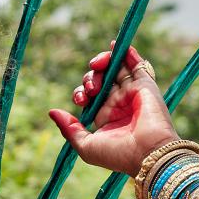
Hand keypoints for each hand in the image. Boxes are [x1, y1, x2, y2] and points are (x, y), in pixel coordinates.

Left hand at [48, 44, 178, 176]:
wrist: (147, 153)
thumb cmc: (117, 154)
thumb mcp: (85, 145)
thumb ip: (69, 128)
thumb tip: (52, 111)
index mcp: (105, 118)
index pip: (89, 96)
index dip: (81, 92)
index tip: (81, 99)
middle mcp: (118, 104)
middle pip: (100, 80)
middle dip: (90, 79)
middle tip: (92, 90)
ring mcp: (131, 93)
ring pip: (115, 69)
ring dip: (103, 62)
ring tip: (97, 65)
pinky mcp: (145, 85)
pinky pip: (136, 64)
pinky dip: (126, 52)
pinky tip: (116, 44)